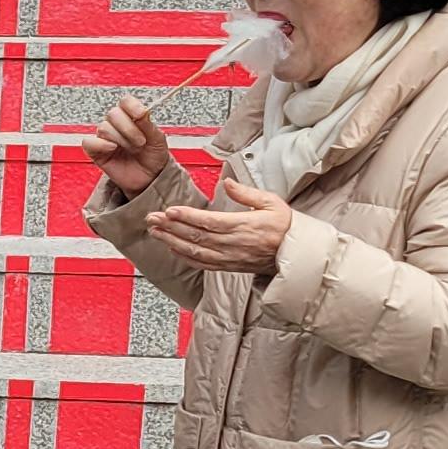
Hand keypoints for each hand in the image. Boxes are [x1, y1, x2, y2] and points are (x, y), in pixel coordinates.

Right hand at [82, 96, 175, 198]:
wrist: (149, 179)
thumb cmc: (153, 157)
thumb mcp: (157, 139)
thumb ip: (148, 124)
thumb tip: (141, 111)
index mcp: (131, 117)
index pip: (125, 102)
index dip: (131, 106)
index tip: (141, 115)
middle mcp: (117, 125)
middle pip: (113, 114)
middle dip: (129, 128)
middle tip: (141, 142)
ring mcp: (105, 138)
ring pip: (104, 128)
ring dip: (121, 139)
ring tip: (132, 149)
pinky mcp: (96, 152)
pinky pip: (89, 142)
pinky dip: (100, 144)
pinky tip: (113, 149)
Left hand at [146, 176, 294, 274]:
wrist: (296, 253)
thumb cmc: (284, 226)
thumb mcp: (271, 202)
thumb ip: (246, 193)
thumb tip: (226, 182)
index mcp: (243, 226)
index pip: (209, 222)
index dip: (187, 217)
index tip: (170, 210)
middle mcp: (233, 244)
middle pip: (196, 236)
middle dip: (171, 227)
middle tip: (152, 218)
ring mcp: (229, 257)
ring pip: (195, 251)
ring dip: (171, 241)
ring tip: (155, 231)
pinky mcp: (228, 266)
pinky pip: (202, 264)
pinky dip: (184, 257)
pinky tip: (172, 248)